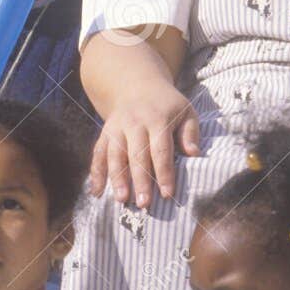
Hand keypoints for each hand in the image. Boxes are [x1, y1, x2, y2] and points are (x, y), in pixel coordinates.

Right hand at [89, 83, 201, 206]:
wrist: (137, 85)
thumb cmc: (167, 105)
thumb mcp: (185, 112)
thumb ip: (190, 133)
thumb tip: (194, 154)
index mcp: (158, 119)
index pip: (161, 149)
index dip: (164, 172)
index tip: (166, 194)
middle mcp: (134, 122)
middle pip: (137, 154)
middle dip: (140, 180)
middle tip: (143, 204)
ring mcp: (117, 127)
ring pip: (115, 154)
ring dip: (117, 178)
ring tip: (121, 200)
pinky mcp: (105, 132)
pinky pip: (98, 153)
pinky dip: (96, 173)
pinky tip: (97, 192)